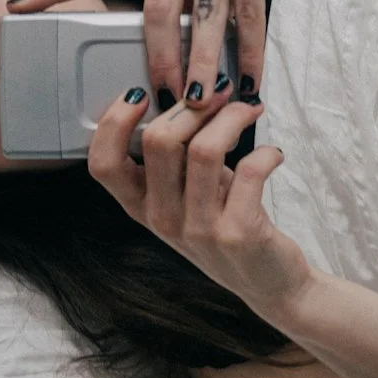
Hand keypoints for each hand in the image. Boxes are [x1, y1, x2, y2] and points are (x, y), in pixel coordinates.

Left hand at [6, 0, 337, 107]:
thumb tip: (155, 53)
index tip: (21, 9)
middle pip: (157, 10)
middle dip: (159, 60)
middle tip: (162, 98)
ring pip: (204, 19)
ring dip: (205, 67)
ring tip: (203, 102)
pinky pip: (248, 17)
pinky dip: (249, 55)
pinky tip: (248, 81)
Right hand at [88, 81, 313, 312]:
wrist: (269, 283)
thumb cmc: (227, 225)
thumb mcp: (188, 195)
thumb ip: (177, 158)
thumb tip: (187, 96)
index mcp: (142, 208)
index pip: (104, 164)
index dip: (113, 123)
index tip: (139, 95)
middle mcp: (163, 220)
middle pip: (158, 142)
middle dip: (193, 106)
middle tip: (220, 95)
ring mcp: (200, 230)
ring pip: (203, 149)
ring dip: (231, 118)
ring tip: (248, 111)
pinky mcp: (238, 233)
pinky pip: (250, 170)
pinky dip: (266, 152)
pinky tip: (273, 154)